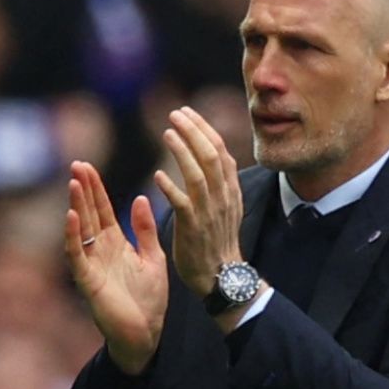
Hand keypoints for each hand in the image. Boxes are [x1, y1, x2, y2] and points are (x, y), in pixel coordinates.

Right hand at [64, 161, 169, 374]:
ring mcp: (92, 265)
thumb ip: (146, 230)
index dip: (95, 189)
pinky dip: (73, 236)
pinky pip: (77, 255)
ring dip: (76, 206)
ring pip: (81, 230)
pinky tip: (71, 216)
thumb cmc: (149, 300)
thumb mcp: (153, 258)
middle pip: (89, 214)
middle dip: (83, 190)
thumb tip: (140, 198)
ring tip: (74, 182)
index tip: (87, 167)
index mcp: (116, 244)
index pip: (102, 210)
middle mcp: (100, 251)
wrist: (146, 333)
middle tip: (76, 164)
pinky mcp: (88, 281)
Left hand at [153, 106, 245, 299]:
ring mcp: (209, 212)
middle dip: (194, 131)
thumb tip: (213, 154)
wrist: (221, 275)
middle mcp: (222, 197)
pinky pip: (182, 203)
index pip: (220, 150)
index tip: (187, 112)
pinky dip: (170, 187)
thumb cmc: (218, 240)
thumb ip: (220, 181)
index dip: (204, 128)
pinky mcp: (193, 228)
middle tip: (175, 114)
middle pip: (211, 156)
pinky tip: (158, 175)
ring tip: (167, 133)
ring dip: (182, 151)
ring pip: (198, 175)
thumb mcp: (227, 206)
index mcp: (230, 190)